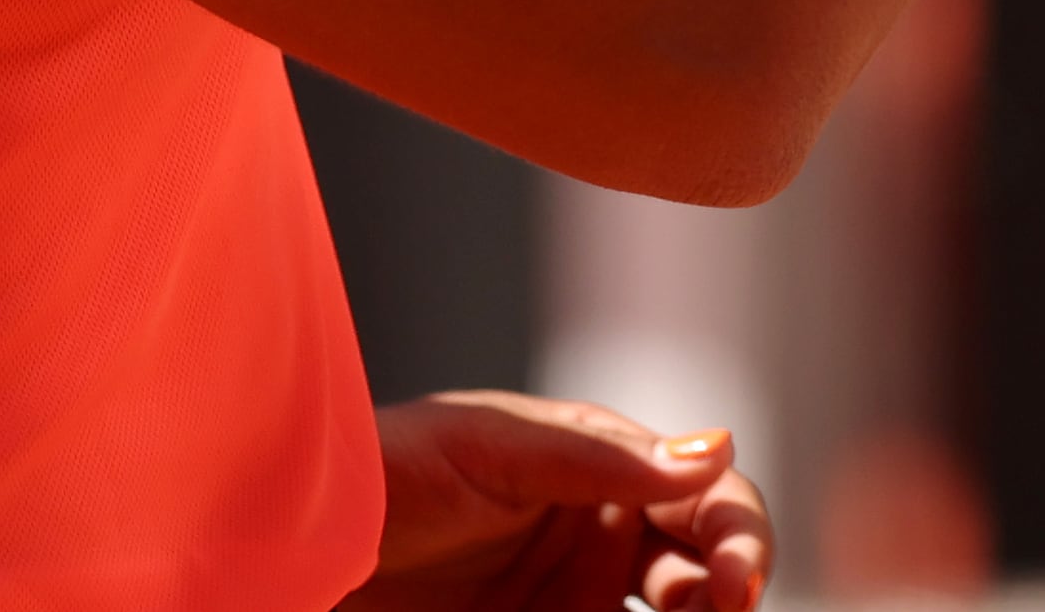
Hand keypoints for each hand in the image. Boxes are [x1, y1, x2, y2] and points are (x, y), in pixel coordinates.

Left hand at [343, 390, 770, 611]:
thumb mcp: (496, 451)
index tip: (737, 579)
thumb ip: (603, 459)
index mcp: (608, 467)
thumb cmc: (393, 468)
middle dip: (733, 587)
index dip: (739, 535)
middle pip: (706, 568)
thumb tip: (718, 449)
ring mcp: (576, 597)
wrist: (305, 543)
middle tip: (728, 608)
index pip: (707, 497)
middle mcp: (606, 534)